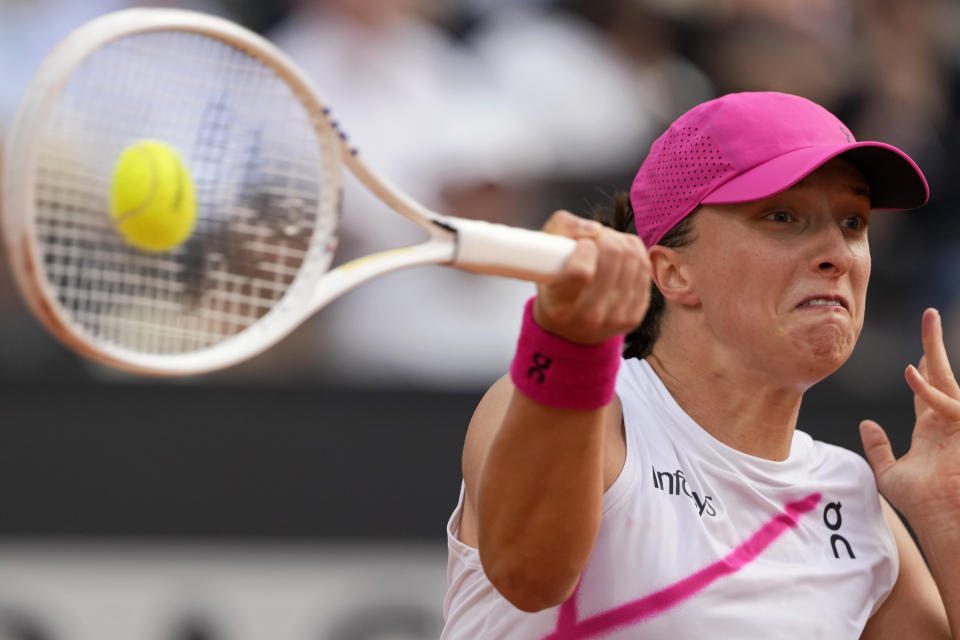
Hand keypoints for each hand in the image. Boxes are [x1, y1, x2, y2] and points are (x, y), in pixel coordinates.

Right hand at [533, 210, 650, 344]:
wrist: (570, 327)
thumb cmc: (554, 282)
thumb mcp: (544, 253)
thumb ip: (563, 227)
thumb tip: (595, 229)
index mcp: (559, 306)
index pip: (582, 272)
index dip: (586, 248)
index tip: (581, 244)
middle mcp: (588, 318)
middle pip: (613, 259)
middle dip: (605, 237)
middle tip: (594, 238)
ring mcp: (615, 319)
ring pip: (633, 260)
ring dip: (619, 242)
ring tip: (606, 244)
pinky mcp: (634, 317)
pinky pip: (644, 269)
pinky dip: (634, 253)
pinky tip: (621, 255)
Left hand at [860, 308, 959, 524]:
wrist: (941, 523)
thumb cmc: (921, 505)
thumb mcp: (890, 473)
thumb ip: (878, 448)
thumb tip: (866, 424)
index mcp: (931, 431)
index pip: (927, 391)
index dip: (921, 370)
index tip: (914, 352)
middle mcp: (947, 423)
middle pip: (941, 376)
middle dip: (934, 346)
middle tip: (930, 316)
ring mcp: (959, 425)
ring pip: (948, 380)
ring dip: (936, 350)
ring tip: (929, 321)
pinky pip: (951, 404)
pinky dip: (931, 392)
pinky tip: (912, 376)